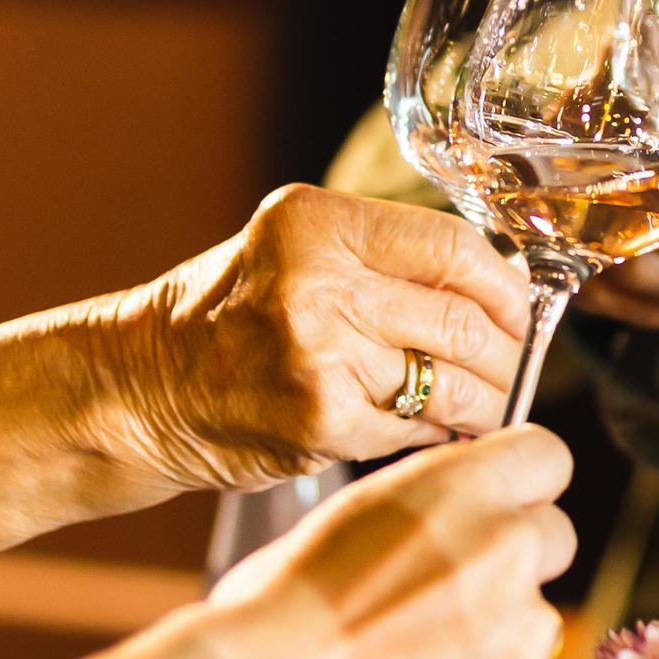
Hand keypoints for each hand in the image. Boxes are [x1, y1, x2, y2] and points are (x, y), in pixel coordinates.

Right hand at [96, 184, 535, 488]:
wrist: (136, 387)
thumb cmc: (230, 317)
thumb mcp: (298, 253)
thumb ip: (388, 259)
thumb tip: (505, 287)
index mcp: (318, 223)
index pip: (454, 247)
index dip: (505, 287)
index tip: (522, 311)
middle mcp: (318, 280)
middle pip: (463, 319)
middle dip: (507, 354)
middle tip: (515, 368)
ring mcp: (319, 353)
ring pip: (451, 382)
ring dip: (488, 402)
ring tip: (491, 408)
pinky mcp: (321, 418)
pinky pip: (416, 428)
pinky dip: (441, 435)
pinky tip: (440, 433)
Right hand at [197, 426, 576, 658]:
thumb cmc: (280, 604)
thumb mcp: (359, 510)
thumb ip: (433, 505)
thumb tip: (457, 513)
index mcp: (468, 484)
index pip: (548, 457)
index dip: (523, 486)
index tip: (500, 509)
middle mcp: (510, 543)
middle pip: (555, 536)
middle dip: (517, 561)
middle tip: (452, 596)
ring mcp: (525, 622)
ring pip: (545, 617)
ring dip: (507, 633)